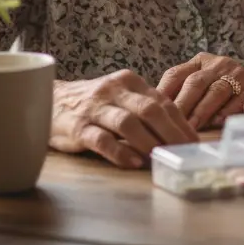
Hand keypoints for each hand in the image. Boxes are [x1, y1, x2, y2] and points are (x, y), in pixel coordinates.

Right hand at [51, 69, 197, 168]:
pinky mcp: (78, 127)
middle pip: (150, 110)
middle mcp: (114, 90)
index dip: (180, 123)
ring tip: (161, 158)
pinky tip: (133, 163)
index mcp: (129, 81)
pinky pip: (102, 140)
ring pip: (128, 123)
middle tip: (183, 152)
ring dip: (148, 142)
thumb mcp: (121, 98)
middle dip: (171, 132)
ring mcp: (95, 108)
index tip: (193, 142)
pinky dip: (120, 152)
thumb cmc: (94, 103)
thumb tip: (177, 132)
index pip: (162, 101)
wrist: (50, 100)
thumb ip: (144, 109)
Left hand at [157, 53, 243, 130]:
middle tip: (170, 124)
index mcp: (198, 61)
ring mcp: (236, 73)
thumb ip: (179, 94)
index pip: (175, 74)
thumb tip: (151, 115)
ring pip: (216, 90)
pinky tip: (218, 123)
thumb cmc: (219, 89)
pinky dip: (228, 111)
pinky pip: (239, 98)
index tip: (152, 112)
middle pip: (196, 82)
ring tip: (191, 128)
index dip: (163, 94)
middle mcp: (217, 64)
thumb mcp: (199, 84)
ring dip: (203, 111)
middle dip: (183, 105)